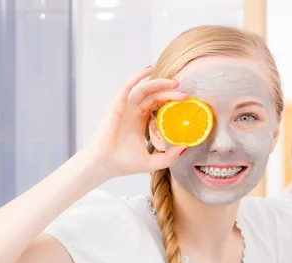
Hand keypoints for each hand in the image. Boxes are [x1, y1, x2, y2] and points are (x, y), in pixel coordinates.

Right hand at [82, 66, 188, 181]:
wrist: (104, 165)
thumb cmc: (124, 164)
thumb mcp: (152, 162)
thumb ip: (169, 157)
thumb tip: (185, 147)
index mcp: (141, 122)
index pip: (158, 105)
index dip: (171, 102)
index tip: (186, 103)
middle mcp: (133, 112)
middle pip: (155, 96)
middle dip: (170, 93)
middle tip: (186, 95)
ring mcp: (125, 107)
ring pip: (144, 89)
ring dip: (159, 83)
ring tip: (175, 84)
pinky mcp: (116, 105)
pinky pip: (127, 86)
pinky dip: (137, 76)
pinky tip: (149, 69)